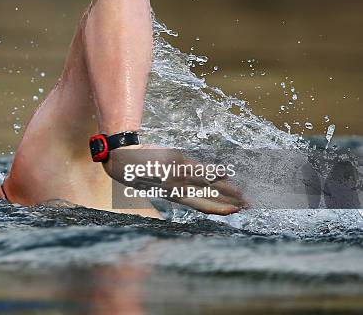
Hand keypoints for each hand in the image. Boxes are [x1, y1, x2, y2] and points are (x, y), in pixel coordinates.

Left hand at [103, 144, 246, 214]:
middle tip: (247, 206)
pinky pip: (198, 168)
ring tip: (243, 194)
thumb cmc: (137, 170)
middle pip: (208, 198)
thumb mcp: (154, 183)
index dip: (217, 209)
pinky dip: (212, 171)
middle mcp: (177, 188)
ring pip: (207, 184)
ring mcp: (177, 175)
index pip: (200, 205)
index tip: (233, 212)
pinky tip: (226, 173)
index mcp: (172, 196)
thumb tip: (190, 185)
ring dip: (227, 189)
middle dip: (228, 203)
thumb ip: (172, 185)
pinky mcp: (176, 161)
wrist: (122, 157)